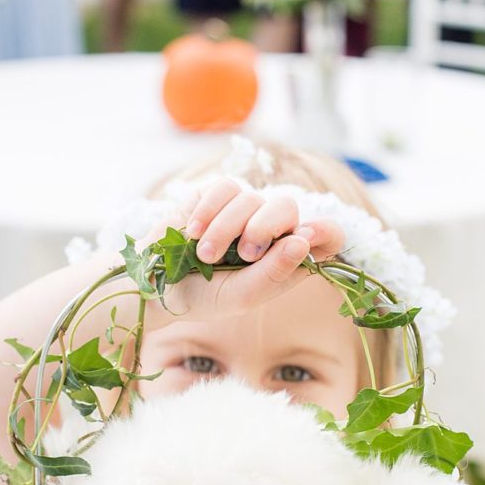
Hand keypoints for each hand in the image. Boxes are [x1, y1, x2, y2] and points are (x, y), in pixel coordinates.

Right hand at [140, 178, 345, 320]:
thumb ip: (274, 273)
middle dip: (266, 227)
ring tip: (205, 255)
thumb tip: (303, 240)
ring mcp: (245, 210)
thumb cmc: (205, 296)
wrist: (158, 283)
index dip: (325, 230)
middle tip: (243, 254)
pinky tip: (193, 232)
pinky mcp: (217, 195)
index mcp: (287, 258)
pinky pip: (224, 188)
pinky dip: (208, 211)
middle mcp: (271, 230)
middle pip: (288, 207)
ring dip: (225, 229)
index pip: (326, 236)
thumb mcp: (242, 295)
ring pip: (251, 198)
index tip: (304, 237)